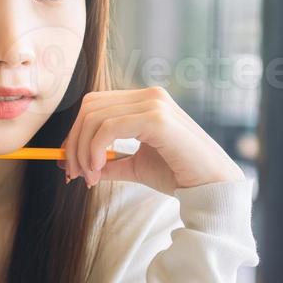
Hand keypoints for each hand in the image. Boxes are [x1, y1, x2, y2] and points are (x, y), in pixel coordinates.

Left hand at [61, 86, 245, 195]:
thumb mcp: (134, 166)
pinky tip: (97, 170)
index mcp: (145, 101)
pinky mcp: (157, 118)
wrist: (211, 187)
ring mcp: (154, 103)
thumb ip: (107, 161)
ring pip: (95, 118)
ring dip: (82, 150)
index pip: (95, 105)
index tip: (70, 164)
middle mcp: (149, 95)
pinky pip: (109, 128)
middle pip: (90, 108)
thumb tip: (72, 163)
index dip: (76, 133)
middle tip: (73, 173)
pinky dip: (94, 149)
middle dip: (74, 142)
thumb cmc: (178, 174)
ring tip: (88, 176)